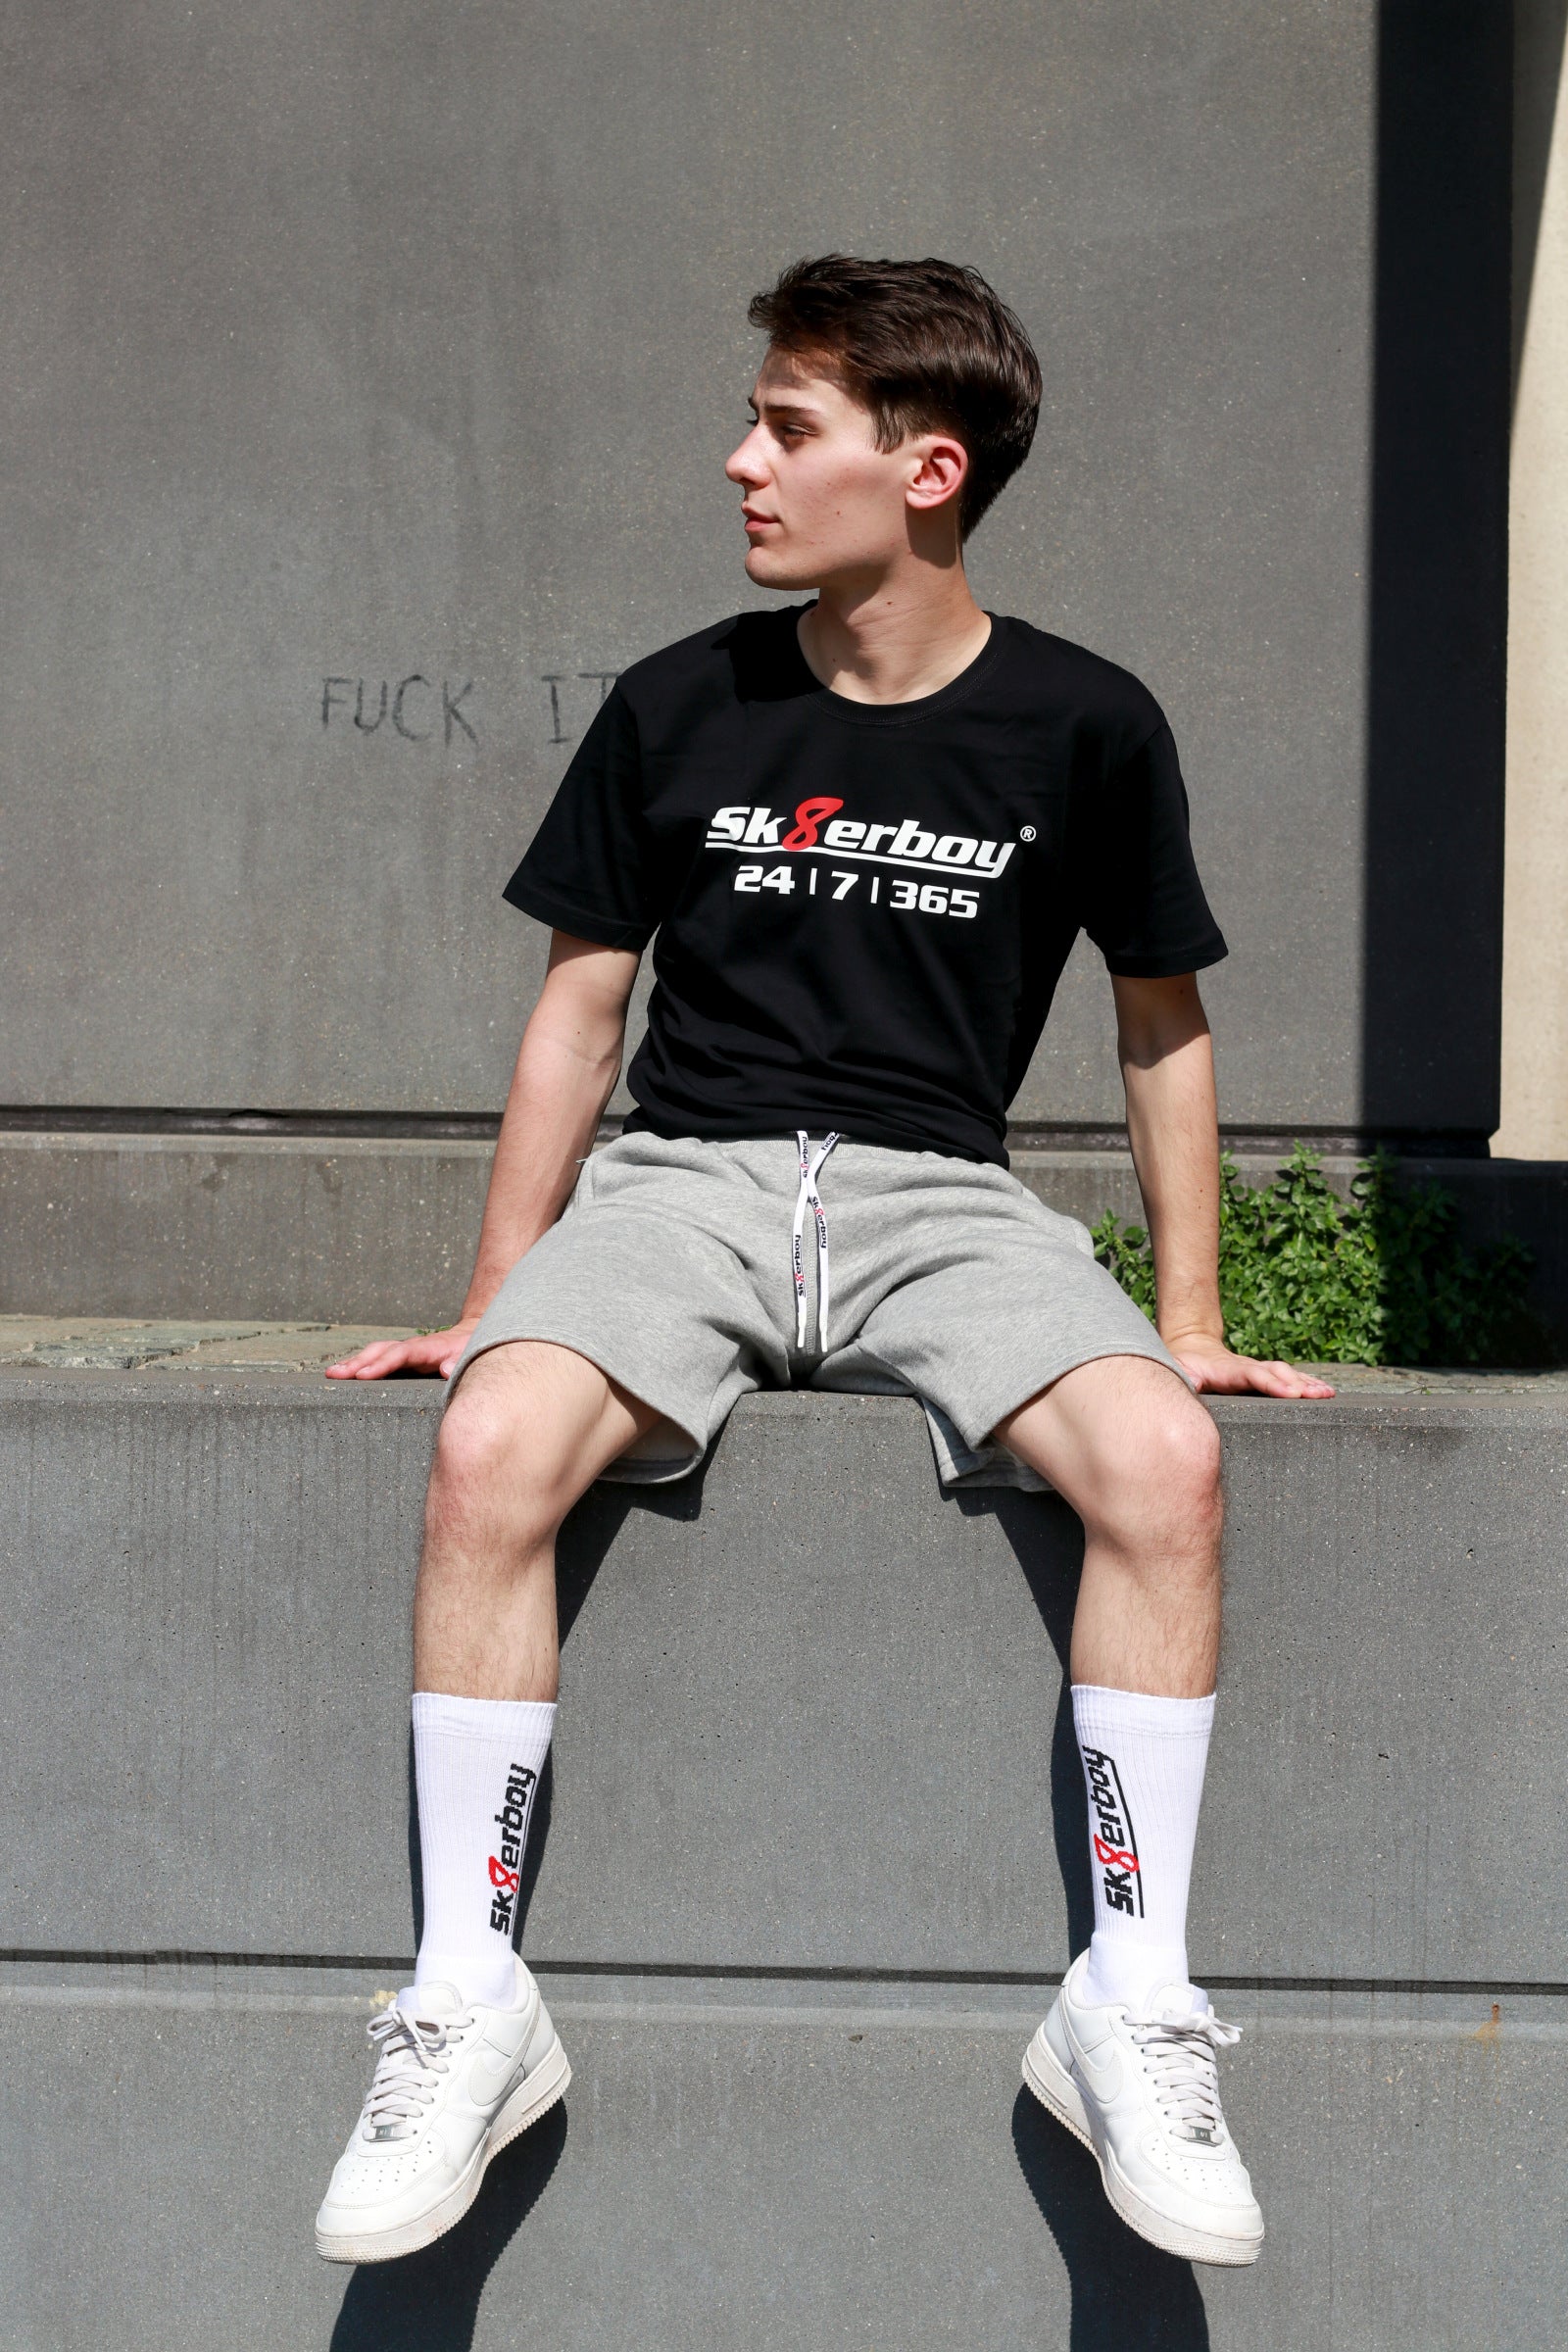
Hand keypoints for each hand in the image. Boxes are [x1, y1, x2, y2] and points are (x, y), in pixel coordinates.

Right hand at [325, 1320, 478, 1381]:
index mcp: (427, 1349)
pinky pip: (377, 1359)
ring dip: (353, 1363)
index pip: (400, 1355)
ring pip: (375, 1353)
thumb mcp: (470, 1356)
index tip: (363, 1375)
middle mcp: (410, 1348)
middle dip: (356, 1363)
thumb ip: (459, 1363)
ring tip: (331, 1374)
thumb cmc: (470, 1351)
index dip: (382, 1364)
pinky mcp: (401, 1358)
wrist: (470, 1337)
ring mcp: (404, 1351)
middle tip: (334, 1375)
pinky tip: (344, 1374)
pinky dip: (360, 1364)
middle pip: (380, 1352)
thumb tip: (446, 1370)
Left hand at [1161, 1328, 1334, 1399]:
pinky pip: (1290, 1379)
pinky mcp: (1266, 1376)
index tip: (1292, 1393)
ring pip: (1288, 1374)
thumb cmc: (1184, 1367)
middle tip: (1320, 1395)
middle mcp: (1249, 1368)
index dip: (1273, 1383)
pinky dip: (1309, 1384)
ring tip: (1329, 1394)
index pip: (1254, 1376)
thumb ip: (1184, 1378)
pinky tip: (1326, 1392)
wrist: (1192, 1349)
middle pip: (1278, 1374)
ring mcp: (1259, 1371)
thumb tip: (1189, 1384)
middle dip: (1300, 1384)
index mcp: (1229, 1371)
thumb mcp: (1178, 1371)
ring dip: (1309, 1384)